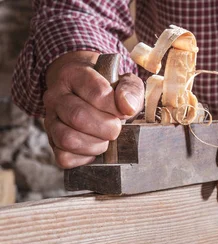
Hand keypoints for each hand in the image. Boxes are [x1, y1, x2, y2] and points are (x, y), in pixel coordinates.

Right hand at [43, 51, 143, 168]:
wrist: (85, 93)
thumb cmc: (108, 90)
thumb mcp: (125, 82)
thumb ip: (130, 90)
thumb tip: (127, 107)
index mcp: (73, 75)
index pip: (97, 93)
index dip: (115, 108)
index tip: (124, 112)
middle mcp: (55, 96)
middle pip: (78, 117)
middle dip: (106, 128)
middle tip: (115, 127)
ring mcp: (49, 119)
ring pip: (68, 139)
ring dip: (95, 145)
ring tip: (104, 138)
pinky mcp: (51, 141)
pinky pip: (65, 157)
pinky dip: (84, 157)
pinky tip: (93, 146)